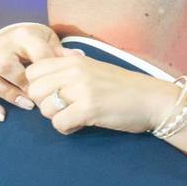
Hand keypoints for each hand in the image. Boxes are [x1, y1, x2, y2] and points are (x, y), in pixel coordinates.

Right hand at [0, 22, 68, 120]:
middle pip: (4, 65)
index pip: (35, 55)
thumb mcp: (51, 43)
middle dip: (22, 84)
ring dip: (6, 94)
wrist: (18, 35)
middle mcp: (0, 45)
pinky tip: (1, 115)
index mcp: (23, 35)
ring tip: (26, 105)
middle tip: (38, 97)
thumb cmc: (38, 43)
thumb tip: (79, 57)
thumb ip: (62, 53)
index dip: (47, 73)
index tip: (57, 85)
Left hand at [25, 55, 180, 134]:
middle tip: (64, 109)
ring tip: (75, 116)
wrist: (153, 100)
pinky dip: (67, 128)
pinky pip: (59, 123)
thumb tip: (53, 57)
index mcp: (74, 60)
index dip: (39, 87)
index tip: (55, 95)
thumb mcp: (95, 68)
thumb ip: (71, 64)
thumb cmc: (125, 87)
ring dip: (57, 117)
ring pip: (45, 109)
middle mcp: (75, 71)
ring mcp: (82, 89)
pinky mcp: (89, 108)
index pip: (33, 71)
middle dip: (45, 104)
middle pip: (34, 91)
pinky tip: (81, 125)